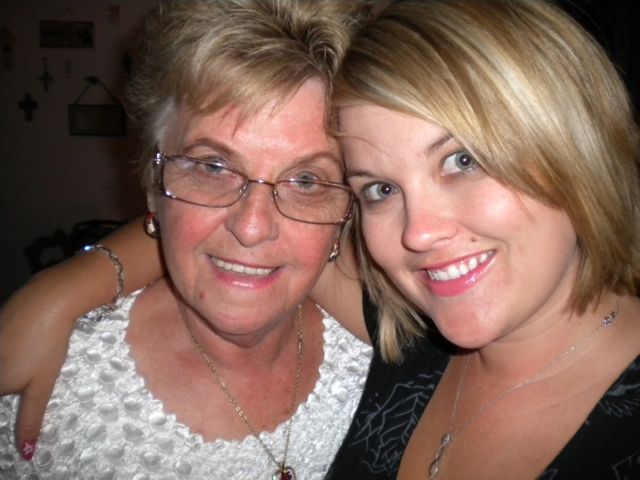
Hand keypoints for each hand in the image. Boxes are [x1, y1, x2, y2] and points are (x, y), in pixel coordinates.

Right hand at [0, 268, 76, 457]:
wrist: (48, 300)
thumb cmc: (47, 344)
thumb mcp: (42, 384)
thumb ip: (30, 418)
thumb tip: (25, 453)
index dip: (9, 399)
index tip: (23, 392)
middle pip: (0, 386)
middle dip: (9, 389)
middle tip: (29, 376)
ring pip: (1, 369)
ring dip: (10, 374)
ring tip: (25, 367)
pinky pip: (0, 353)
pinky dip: (7, 359)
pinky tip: (20, 354)